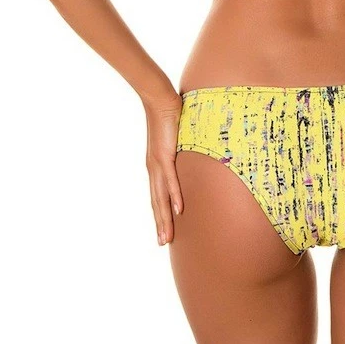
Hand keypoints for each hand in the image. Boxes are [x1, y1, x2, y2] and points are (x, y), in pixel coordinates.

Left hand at [144, 93, 183, 245]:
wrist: (159, 99)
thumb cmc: (169, 116)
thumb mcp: (176, 139)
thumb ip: (180, 150)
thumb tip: (190, 152)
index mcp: (155, 166)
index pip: (157, 195)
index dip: (160, 214)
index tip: (163, 231)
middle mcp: (154, 169)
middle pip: (157, 202)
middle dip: (160, 224)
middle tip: (163, 244)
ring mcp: (158, 164)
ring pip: (162, 197)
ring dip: (165, 219)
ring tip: (167, 237)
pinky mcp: (165, 156)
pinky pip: (172, 180)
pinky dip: (175, 196)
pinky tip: (179, 210)